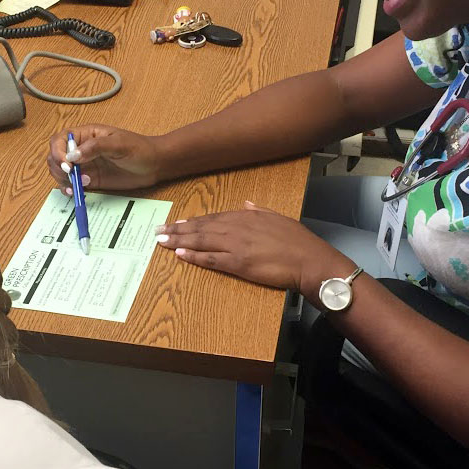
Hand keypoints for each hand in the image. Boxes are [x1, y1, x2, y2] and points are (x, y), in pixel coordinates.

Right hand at [47, 124, 162, 192]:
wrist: (154, 165)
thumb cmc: (139, 149)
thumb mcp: (119, 144)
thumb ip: (95, 147)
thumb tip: (72, 156)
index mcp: (85, 135)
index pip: (60, 140)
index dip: (58, 152)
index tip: (67, 165)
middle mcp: (81, 150)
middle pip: (55, 157)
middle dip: (59, 168)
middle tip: (73, 177)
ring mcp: (84, 166)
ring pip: (60, 172)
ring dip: (63, 180)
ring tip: (81, 185)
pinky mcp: (90, 180)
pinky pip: (72, 185)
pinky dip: (69, 189)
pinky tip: (77, 192)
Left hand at [155, 201, 350, 292]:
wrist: (310, 260)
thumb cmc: (299, 241)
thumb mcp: (279, 218)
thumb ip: (260, 211)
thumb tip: (247, 204)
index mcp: (247, 216)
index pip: (214, 217)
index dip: (194, 221)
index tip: (179, 222)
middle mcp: (237, 227)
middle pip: (201, 227)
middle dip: (178, 229)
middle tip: (159, 230)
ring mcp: (236, 245)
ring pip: (201, 241)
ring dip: (179, 241)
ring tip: (162, 241)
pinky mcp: (238, 263)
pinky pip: (211, 259)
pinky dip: (194, 256)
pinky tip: (180, 254)